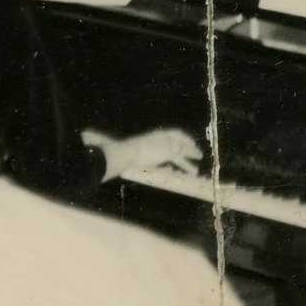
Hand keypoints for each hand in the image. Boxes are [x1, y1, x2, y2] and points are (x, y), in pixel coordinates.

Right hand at [85, 126, 204, 182]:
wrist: (124, 151)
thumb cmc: (121, 150)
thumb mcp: (126, 148)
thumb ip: (126, 146)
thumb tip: (105, 143)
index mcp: (152, 135)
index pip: (169, 134)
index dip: (178, 137)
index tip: (184, 141)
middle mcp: (160, 137)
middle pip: (178, 139)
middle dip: (187, 144)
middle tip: (195, 148)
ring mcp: (164, 143)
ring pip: (182, 148)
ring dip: (192, 152)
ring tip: (199, 156)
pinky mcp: (167, 153)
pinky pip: (180, 160)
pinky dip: (187, 165)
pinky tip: (193, 171)